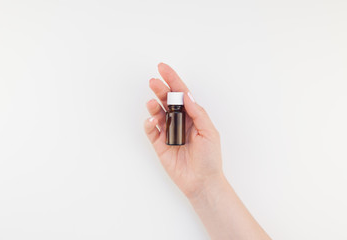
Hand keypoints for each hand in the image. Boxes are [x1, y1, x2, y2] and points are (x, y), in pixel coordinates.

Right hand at [144, 63, 222, 198]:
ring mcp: (168, 132)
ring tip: (152, 103)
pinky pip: (151, 130)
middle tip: (154, 82)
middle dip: (160, 90)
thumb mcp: (210, 132)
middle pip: (167, 101)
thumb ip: (198, 113)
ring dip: (154, 105)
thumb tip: (186, 96)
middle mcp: (180, 121)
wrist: (202, 181)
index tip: (163, 68)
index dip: (173, 80)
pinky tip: (152, 120)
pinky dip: (149, 123)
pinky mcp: (159, 144)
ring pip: (158, 113)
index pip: (181, 94)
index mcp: (193, 116)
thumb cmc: (210, 158)